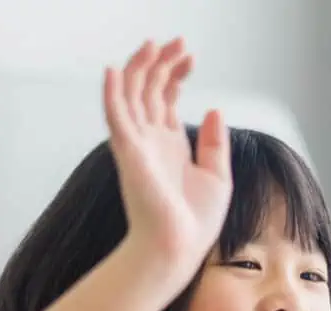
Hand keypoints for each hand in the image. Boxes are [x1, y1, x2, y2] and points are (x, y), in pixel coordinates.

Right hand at [103, 37, 232, 285]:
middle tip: (178, 42)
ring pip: (132, 94)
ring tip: (156, 44)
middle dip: (161, 63)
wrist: (179, 248)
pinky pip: (115, 116)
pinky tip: (115, 69)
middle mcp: (150, 140)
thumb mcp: (217, 176)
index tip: (190, 55)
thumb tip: (216, 108)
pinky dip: (113, 92)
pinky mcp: (128, 152)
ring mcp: (137, 144)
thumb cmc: (195, 222)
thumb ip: (216, 143)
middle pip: (149, 89)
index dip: (175, 73)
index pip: (166, 98)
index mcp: (170, 144)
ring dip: (141, 67)